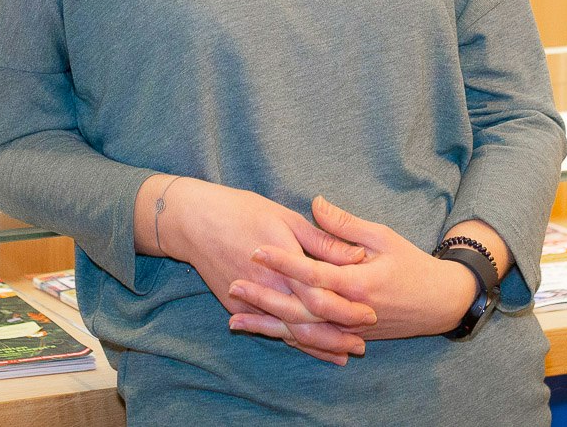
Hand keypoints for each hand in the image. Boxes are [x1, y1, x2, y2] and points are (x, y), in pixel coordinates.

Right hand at [148, 178, 376, 365]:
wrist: (195, 222)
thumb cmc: (242, 212)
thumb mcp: (286, 218)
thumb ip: (321, 241)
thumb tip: (356, 255)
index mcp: (284, 264)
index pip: (322, 295)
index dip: (347, 308)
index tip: (371, 314)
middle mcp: (269, 289)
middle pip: (308, 322)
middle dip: (337, 337)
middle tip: (362, 346)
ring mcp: (251, 303)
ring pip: (290, 333)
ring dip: (317, 346)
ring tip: (343, 354)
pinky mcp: (238, 309)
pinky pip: (270, 331)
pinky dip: (292, 341)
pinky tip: (310, 347)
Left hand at [233, 196, 478, 342]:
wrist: (439, 302)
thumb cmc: (412, 264)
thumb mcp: (383, 236)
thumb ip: (346, 225)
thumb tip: (316, 203)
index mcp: (359, 282)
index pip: (312, 272)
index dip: (283, 261)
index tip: (256, 249)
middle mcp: (350, 310)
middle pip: (299, 308)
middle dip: (264, 298)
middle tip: (232, 285)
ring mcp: (348, 328)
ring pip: (301, 331)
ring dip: (266, 325)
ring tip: (233, 318)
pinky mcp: (347, 336)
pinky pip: (312, 340)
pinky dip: (285, 337)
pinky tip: (261, 331)